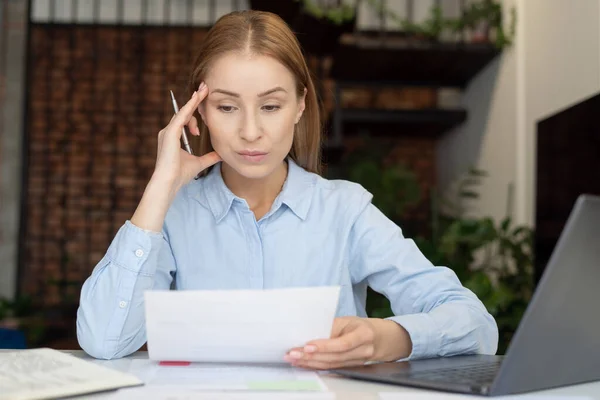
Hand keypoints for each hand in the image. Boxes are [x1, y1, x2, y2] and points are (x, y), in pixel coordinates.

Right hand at [153, 82, 220, 192]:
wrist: (169, 182)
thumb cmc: (180, 174)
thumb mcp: (199, 163)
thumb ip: (208, 157)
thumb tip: (220, 155)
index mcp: (173, 137)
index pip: (185, 119)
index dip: (195, 108)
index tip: (204, 97)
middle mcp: (168, 132)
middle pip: (185, 113)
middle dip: (196, 100)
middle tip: (206, 87)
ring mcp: (168, 132)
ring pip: (184, 112)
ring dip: (195, 101)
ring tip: (205, 90)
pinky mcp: (170, 133)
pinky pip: (181, 116)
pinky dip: (190, 106)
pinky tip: (197, 98)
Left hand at [284, 316, 411, 369]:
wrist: (381, 339)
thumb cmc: (360, 326)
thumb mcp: (348, 320)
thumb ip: (331, 326)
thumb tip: (309, 332)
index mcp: (364, 334)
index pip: (342, 343)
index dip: (324, 346)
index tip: (306, 346)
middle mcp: (363, 351)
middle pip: (334, 357)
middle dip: (310, 356)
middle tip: (292, 353)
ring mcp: (358, 362)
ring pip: (331, 365)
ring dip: (309, 363)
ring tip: (293, 359)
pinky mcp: (350, 368)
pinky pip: (331, 369)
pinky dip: (315, 366)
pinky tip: (303, 364)